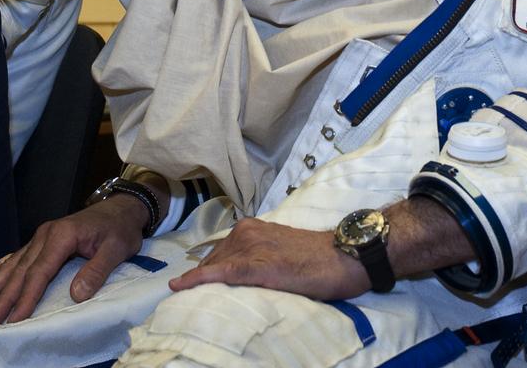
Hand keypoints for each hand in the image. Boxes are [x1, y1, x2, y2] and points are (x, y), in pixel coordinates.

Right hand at [0, 195, 148, 323]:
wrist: (123, 208)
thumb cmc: (120, 229)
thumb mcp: (117, 249)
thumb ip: (97, 270)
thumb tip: (76, 295)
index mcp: (62, 236)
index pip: (39, 272)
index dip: (25, 298)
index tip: (12, 320)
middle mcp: (46, 234)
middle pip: (19, 270)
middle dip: (0, 297)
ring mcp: (42, 236)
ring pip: (12, 264)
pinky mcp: (42, 240)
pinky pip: (15, 257)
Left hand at [167, 217, 368, 299]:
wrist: (344, 256)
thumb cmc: (318, 258)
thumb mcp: (282, 252)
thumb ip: (260, 257)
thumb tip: (240, 276)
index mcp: (252, 228)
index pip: (220, 252)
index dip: (204, 271)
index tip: (187, 285)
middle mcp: (247, 232)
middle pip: (213, 260)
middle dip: (200, 279)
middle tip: (188, 298)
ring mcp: (251, 246)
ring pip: (214, 267)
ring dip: (198, 282)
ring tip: (182, 298)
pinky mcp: (258, 265)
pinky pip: (222, 272)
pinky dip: (199, 278)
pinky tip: (181, 286)